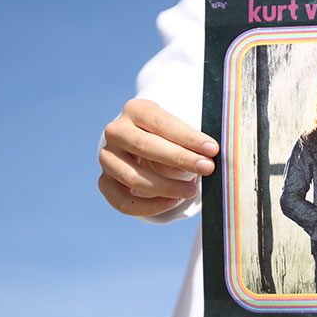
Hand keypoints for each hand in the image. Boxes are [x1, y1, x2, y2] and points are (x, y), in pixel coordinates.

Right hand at [98, 99, 218, 216]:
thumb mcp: (178, 130)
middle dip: (180, 159)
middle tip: (207, 168)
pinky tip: (172, 202)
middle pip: (146, 147)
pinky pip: (123, 201)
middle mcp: (116, 131)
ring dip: (166, 187)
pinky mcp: (104, 181)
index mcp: (136, 110)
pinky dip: (149, 206)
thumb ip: (190, 141)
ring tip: (192, 191)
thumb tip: (210, 156)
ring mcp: (107, 157)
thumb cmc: (169, 136)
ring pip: (133, 177)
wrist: (144, 147)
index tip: (212, 149)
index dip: (188, 138)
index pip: (162, 124)